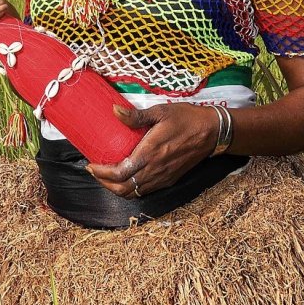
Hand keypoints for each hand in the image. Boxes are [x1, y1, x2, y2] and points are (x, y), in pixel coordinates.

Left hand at [86, 102, 219, 197]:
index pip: (119, 173)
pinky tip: (126, 177)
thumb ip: (135, 116)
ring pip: (134, 193)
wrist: (213, 132)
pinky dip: (131, 189)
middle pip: (123, 189)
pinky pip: (145, 191)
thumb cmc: (186, 118)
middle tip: (95, 171)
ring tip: (107, 176)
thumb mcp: (160, 111)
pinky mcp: (170, 179)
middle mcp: (155, 170)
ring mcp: (163, 177)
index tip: (91, 165)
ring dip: (116, 188)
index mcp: (150, 153)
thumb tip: (114, 111)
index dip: (101, 173)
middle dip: (105, 183)